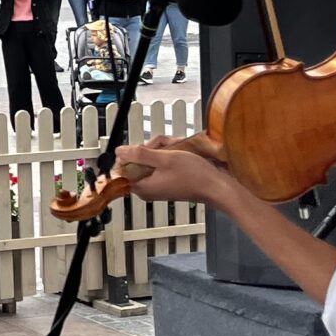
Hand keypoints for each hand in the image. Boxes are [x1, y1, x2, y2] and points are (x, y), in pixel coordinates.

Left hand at [115, 135, 232, 204]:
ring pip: (150, 158)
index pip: (122, 169)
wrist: (217, 187)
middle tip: (167, 147)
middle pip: (137, 160)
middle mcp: (147, 188)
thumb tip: (119, 152)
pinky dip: (169, 155)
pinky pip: (160, 163)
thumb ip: (139, 154)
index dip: (131, 154)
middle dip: (152, 148)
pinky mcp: (166, 180)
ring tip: (177, 148)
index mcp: (142, 187)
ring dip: (163, 149)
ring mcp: (157, 184)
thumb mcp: (164, 159)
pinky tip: (180, 152)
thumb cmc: (195, 177)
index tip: (144, 148)